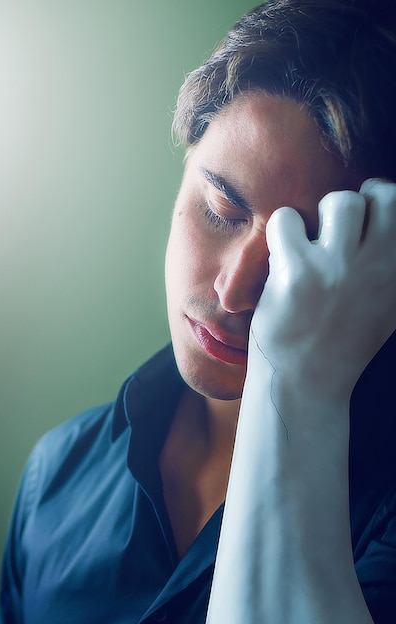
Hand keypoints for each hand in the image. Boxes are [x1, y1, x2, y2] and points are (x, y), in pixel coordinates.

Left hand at [251, 178, 395, 399]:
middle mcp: (378, 269)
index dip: (379, 202)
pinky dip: (283, 230)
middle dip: (355, 204)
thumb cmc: (342, 342)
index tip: (362, 221)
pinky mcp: (297, 274)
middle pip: (381, 195)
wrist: (306, 383)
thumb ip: (388, 266)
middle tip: (335, 229)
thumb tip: (387, 223)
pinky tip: (282, 255)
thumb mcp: (387, 306)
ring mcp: (338, 269)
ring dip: (320, 214)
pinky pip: (287, 220)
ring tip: (309, 241)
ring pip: (340, 202)